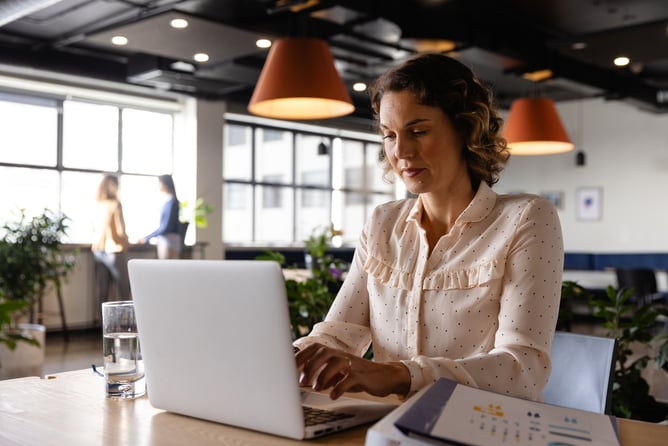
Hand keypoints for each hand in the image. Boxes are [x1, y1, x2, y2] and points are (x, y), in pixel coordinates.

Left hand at [295, 343, 409, 399]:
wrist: (383, 376)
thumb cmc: (356, 374)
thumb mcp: (337, 371)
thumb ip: (321, 372)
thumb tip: (299, 378)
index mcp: (333, 352)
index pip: (314, 348)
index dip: (301, 356)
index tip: (289, 367)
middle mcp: (341, 355)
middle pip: (323, 352)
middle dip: (310, 366)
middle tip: (302, 381)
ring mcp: (352, 364)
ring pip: (335, 363)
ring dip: (323, 375)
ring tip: (317, 388)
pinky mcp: (362, 375)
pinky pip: (349, 379)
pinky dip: (339, 387)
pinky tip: (333, 395)